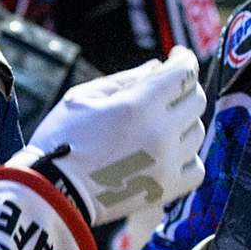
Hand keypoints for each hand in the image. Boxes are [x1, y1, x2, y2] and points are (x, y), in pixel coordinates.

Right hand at [16, 46, 205, 226]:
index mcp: (137, 105)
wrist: (54, 192)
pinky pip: (196, 167)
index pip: (183, 73)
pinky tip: (166, 154)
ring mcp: (166, 163)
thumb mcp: (84, 97)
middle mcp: (159, 133)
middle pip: (196, 100)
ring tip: (155, 127)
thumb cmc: (62, 139)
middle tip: (161, 94)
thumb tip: (158, 67)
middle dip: (181, 90)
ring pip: (196, 132)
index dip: (184, 59)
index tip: (177, 57)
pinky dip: (186, 157)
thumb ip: (125, 79)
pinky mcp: (166, 190)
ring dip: (181, 124)